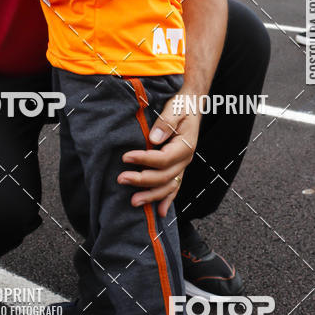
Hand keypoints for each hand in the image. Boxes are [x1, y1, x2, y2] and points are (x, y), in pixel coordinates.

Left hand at [117, 89, 199, 217]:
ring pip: (168, 186)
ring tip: (133, 202)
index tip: (125, 157)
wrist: (192, 103)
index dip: (144, 159)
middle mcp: (185, 159)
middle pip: (164, 176)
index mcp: (185, 145)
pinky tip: (159, 212)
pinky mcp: (179, 167)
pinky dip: (167, 200)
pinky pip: (174, 187)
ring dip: (151, 196)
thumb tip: (154, 138)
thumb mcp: (176, 107)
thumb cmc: (182, 104)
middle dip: (142, 180)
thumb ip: (166, 121)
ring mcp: (183, 165)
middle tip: (121, 179)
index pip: (163, 158)